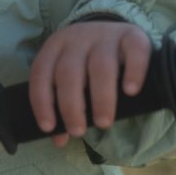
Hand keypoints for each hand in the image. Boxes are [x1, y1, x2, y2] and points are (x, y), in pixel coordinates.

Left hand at [28, 20, 151, 142]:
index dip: (42, 101)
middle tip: (78, 131)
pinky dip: (133, 72)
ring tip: (103, 123)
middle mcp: (78, 37)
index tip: (49, 127)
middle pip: (69, 72)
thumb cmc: (88, 64)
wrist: (118, 34)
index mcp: (55, 46)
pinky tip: (130, 92)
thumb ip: (63, 106)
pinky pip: (134, 51)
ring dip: (101, 97)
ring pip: (101, 65)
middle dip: (71, 106)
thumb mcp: (72, 79)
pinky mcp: (132, 35)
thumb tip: (59, 139)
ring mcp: (106, 35)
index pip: (41, 73)